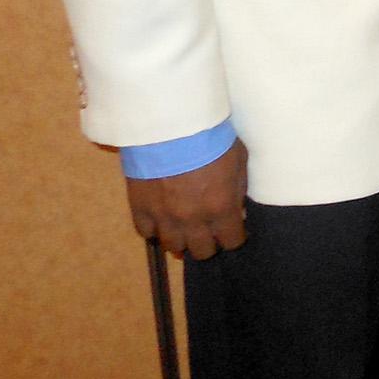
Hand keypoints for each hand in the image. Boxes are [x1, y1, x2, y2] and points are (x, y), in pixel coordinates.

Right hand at [127, 139, 248, 258]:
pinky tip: (162, 219)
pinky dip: (156, 229)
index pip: (231, 241)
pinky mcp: (140, 209)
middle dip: (210, 242)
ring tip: (185, 227)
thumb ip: (238, 190)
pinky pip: (147, 233)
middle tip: (210, 230)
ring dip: (182, 239)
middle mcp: (193, 221)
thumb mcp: (238, 162)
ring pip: (173, 247)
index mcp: (221, 210)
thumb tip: (238, 210)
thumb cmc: (212, 139)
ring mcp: (164, 218)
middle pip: (202, 251)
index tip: (234, 230)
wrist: (171, 127)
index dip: (235, 236)